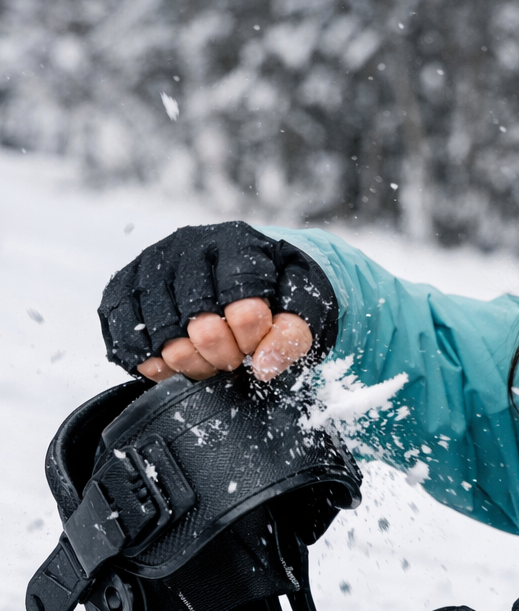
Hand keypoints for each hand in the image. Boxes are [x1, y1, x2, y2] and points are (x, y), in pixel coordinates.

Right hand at [99, 222, 337, 380]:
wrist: (244, 273)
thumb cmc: (277, 292)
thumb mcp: (304, 307)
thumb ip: (292, 335)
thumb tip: (263, 367)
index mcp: (239, 244)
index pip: (246, 309)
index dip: (254, 341)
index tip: (258, 343)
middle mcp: (190, 244)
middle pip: (201, 326)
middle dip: (222, 356)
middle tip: (233, 356)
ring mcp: (152, 261)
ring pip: (160, 334)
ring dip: (186, 361)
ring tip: (205, 359)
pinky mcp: (125, 282)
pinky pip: (123, 329)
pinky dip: (145, 358)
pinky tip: (166, 363)